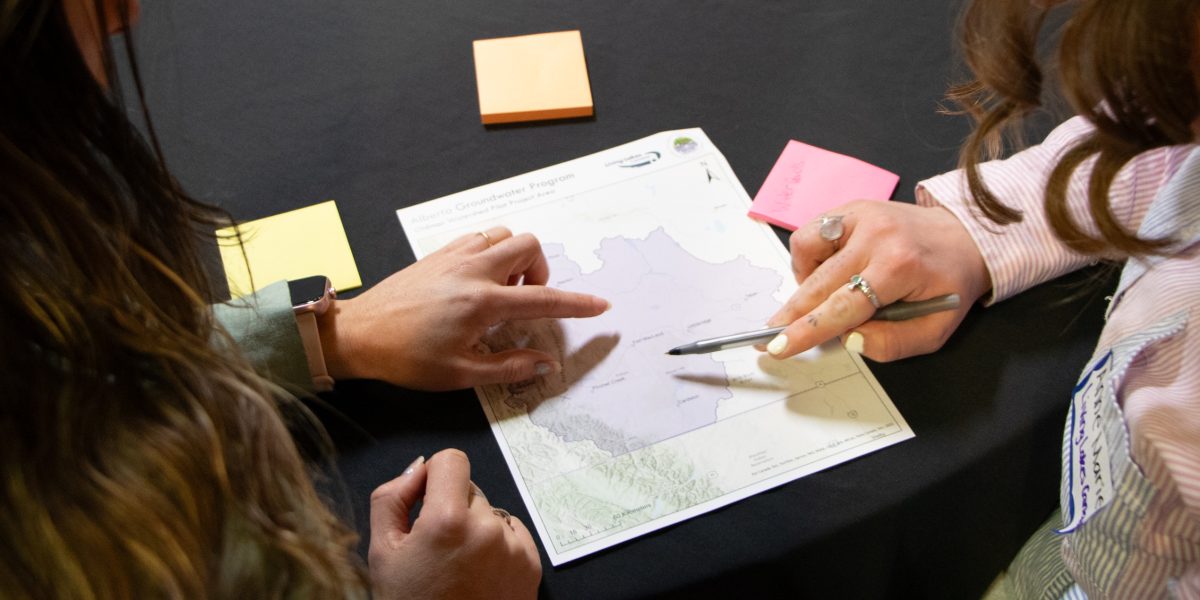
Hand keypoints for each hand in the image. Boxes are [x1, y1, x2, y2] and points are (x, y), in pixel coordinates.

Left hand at [320, 227, 609, 389]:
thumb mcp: (459, 374)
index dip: (577, 303)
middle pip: (528, 245)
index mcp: (481, 303)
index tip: (600, 306)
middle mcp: (472, 271)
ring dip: (514, 258)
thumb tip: (544, 364)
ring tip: (501, 291)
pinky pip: (478, 237)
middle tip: (525, 300)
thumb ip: (508, 367)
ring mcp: (453, 256)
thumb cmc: (405, 358)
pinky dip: (490, 253)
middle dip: (539, 270)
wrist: (358, 335)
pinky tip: (478, 281)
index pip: (542, 299)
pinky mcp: (438, 253)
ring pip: (504, 234)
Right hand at [369, 449, 541, 599]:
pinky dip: (496, 545)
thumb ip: (392, 498)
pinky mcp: (531, 562)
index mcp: (447, 520)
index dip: (434, 476)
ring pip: (490, 512)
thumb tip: (418, 467)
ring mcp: (513, 545)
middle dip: (451, 509)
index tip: (425, 500)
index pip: (451, 460)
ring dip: (475, 528)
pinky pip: (511, 532)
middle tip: (436, 548)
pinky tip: (478, 574)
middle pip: (468, 489)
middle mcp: (487, 527)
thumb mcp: (383, 552)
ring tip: (458, 567)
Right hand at [764, 199, 990, 360]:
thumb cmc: (950, 284)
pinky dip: (809, 258)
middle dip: (793, 314)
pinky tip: (826, 271)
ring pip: (806, 253)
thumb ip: (892, 343)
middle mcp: (876, 236)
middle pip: (818, 283)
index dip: (807, 330)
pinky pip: (810, 233)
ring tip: (824, 296)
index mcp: (899, 267)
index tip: (778, 346)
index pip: (842, 306)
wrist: (966, 236)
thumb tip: (847, 338)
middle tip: (775, 333)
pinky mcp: (851, 208)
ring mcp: (860, 216)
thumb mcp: (935, 329)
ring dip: (805, 282)